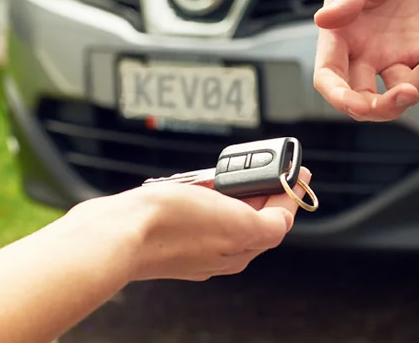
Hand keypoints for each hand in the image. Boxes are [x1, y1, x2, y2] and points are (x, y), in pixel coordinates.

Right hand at [79, 168, 311, 282]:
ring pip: (225, 214)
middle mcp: (219, 252)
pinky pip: (197, 212)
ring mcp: (193, 244)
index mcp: (241, 249)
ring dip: (232, 191)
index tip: (299, 171)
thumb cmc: (171, 225)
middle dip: (262, 190)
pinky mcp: (168, 234)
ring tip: (232, 171)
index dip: (290, 193)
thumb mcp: (236, 221)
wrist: (118, 232)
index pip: (278, 220)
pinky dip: (206, 195)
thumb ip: (268, 223)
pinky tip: (200, 183)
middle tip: (267, 165)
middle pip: (253, 217)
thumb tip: (284, 219)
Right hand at [313, 0, 418, 120]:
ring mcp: (393, 55)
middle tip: (409, 90)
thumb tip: (324, 20)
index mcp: (339, 35)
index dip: (339, 98)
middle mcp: (364, 52)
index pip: (329, 78)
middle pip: (368, 101)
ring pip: (406, 93)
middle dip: (387, 105)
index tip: (357, 104)